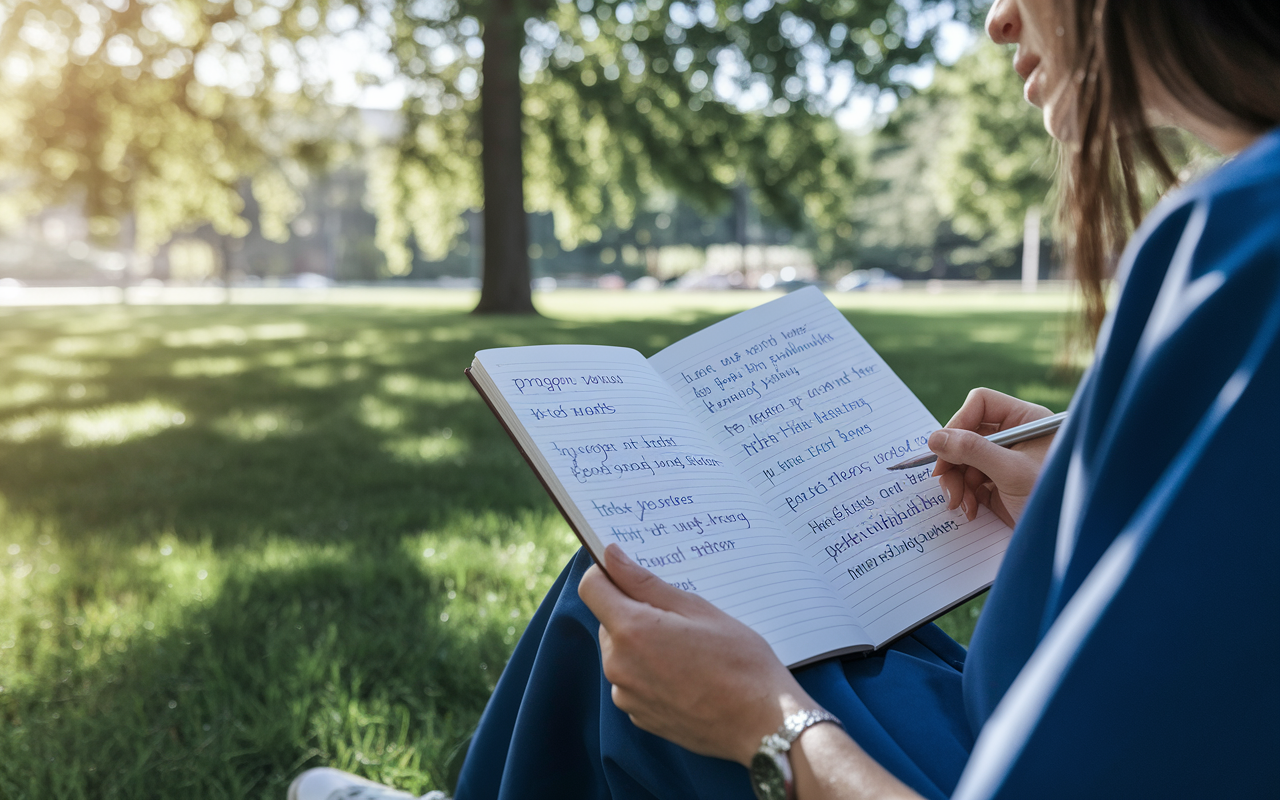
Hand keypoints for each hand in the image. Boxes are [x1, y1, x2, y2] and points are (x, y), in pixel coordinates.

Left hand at [578, 545, 813, 765]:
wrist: (762, 724)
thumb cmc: (739, 661)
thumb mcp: (697, 609)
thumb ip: (645, 582)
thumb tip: (610, 556)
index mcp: (631, 631)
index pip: (591, 588)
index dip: (607, 574)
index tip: (628, 572)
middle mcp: (618, 665)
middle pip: (607, 620)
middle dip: (632, 610)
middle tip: (678, 616)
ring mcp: (627, 695)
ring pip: (620, 651)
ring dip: (642, 642)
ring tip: (688, 649)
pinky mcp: (638, 716)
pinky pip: (632, 680)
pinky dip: (650, 671)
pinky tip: (686, 674)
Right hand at [928, 388, 1055, 527]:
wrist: (1065, 541)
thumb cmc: (1051, 499)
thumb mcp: (1011, 471)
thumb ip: (972, 450)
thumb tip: (934, 438)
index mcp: (1025, 421)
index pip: (981, 404)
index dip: (959, 423)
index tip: (944, 448)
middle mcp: (1014, 437)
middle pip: (966, 434)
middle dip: (954, 461)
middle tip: (946, 484)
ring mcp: (1005, 462)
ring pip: (963, 460)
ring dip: (956, 482)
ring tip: (960, 504)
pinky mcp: (999, 485)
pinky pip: (969, 481)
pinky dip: (964, 495)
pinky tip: (970, 511)